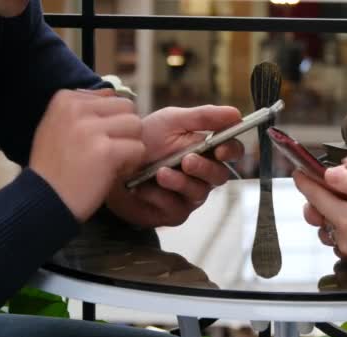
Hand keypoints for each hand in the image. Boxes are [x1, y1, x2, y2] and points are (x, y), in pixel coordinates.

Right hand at [30, 89, 144, 221]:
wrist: (43, 201)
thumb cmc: (56, 168)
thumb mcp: (60, 127)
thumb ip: (85, 109)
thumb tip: (114, 93)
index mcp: (65, 99)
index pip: (111, 96)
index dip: (112, 122)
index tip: (95, 141)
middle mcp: (77, 108)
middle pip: (128, 108)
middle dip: (126, 132)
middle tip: (110, 153)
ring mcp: (91, 128)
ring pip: (137, 126)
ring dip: (131, 147)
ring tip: (112, 163)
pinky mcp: (105, 150)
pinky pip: (139, 148)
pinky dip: (132, 164)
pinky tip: (114, 173)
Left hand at [106, 105, 244, 227]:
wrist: (110, 162)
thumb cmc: (144, 139)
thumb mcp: (172, 120)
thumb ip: (204, 117)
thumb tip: (236, 114)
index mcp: (207, 149)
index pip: (232, 151)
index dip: (231, 151)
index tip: (221, 149)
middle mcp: (203, 174)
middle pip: (220, 176)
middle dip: (205, 168)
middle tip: (187, 160)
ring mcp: (189, 195)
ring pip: (199, 193)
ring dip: (180, 182)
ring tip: (160, 173)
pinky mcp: (173, 213)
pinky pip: (177, 208)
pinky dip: (160, 196)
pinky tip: (143, 187)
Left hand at [293, 166, 346, 277]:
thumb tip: (329, 175)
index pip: (317, 197)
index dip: (306, 183)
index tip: (299, 173)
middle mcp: (346, 241)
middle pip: (321, 217)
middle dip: (319, 201)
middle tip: (328, 187)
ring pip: (332, 232)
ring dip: (333, 218)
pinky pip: (346, 244)